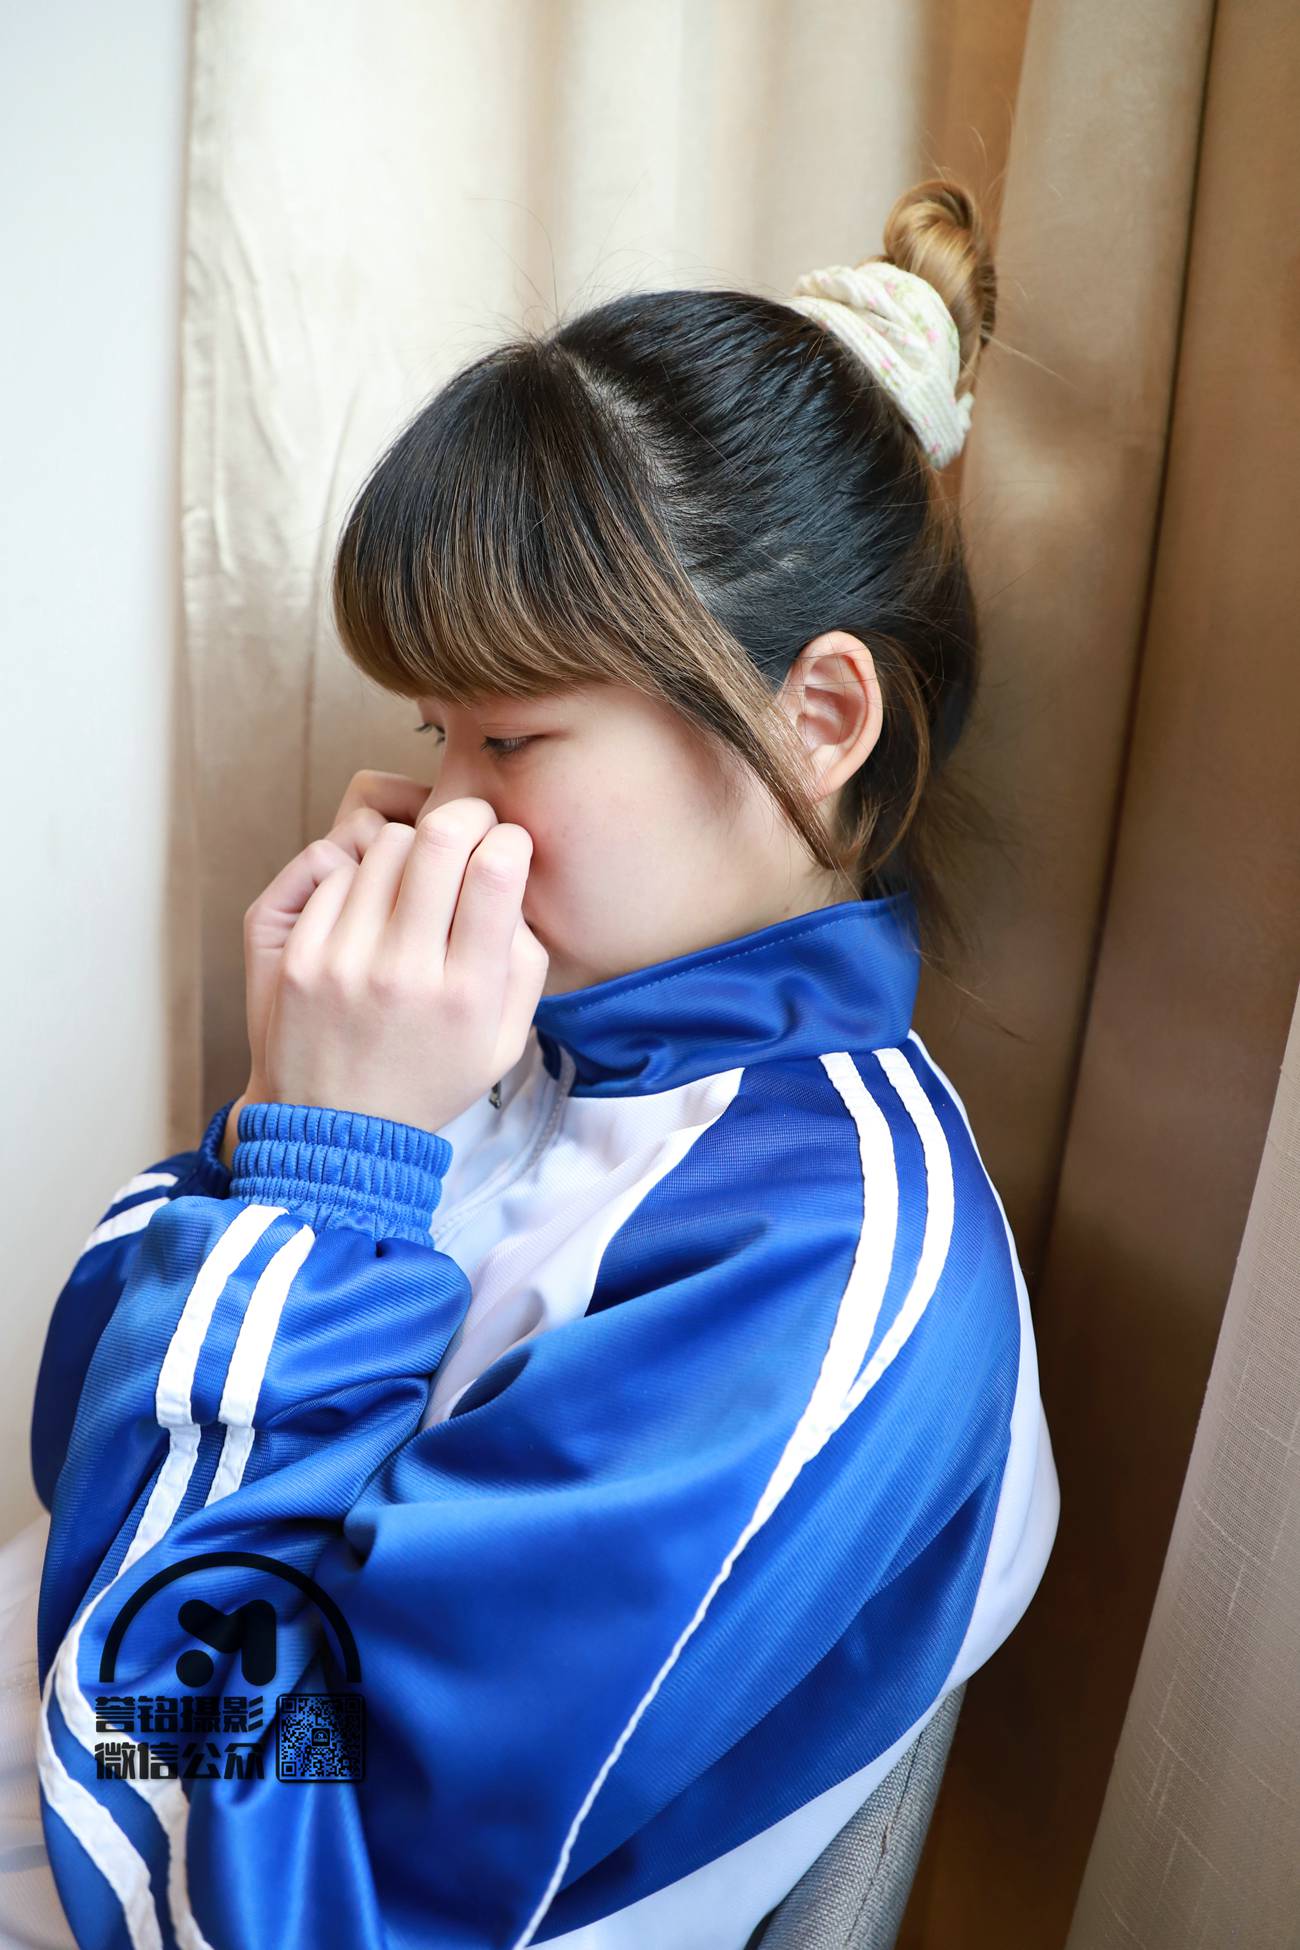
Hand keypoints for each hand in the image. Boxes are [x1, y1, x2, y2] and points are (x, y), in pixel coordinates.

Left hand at [257, 796, 547, 1132]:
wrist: (338, 1135)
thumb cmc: (431, 1078)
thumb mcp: (505, 1042)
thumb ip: (525, 961)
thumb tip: (513, 879)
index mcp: (469, 994)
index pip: (497, 870)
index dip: (508, 839)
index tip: (504, 847)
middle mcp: (407, 973)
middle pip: (440, 839)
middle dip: (462, 817)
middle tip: (466, 829)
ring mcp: (346, 962)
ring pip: (386, 844)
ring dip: (410, 846)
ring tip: (415, 879)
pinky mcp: (300, 957)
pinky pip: (336, 871)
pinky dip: (361, 875)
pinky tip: (370, 908)